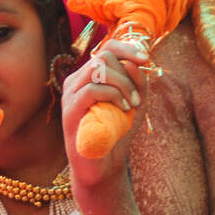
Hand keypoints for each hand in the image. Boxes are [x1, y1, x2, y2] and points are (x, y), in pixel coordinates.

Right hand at [61, 40, 150, 189]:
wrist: (104, 165)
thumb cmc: (118, 132)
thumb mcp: (136, 103)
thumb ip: (139, 82)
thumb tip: (135, 61)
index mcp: (90, 76)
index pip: (106, 48)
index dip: (127, 48)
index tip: (145, 59)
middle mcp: (77, 81)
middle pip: (104, 55)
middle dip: (128, 74)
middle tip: (138, 98)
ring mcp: (70, 94)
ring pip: (98, 68)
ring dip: (123, 84)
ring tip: (132, 105)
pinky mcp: (69, 110)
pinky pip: (93, 89)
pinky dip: (114, 96)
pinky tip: (124, 110)